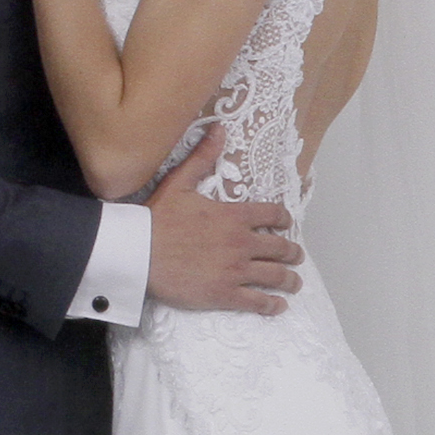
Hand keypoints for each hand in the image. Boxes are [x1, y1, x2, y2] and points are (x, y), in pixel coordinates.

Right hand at [144, 132, 302, 315]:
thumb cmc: (157, 219)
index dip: (284, 220)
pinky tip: (278, 306)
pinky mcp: (225, 294)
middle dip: (292, 252)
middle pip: (280, 248)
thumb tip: (219, 128)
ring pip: (275, 276)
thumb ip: (203, 157)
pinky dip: (272, 305)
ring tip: (295, 282)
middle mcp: (241, 243)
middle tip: (296, 256)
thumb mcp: (180, 182)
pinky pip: (257, 302)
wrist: (138, 253)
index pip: (273, 215)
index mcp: (234, 216)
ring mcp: (235, 270)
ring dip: (290, 279)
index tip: (286, 224)